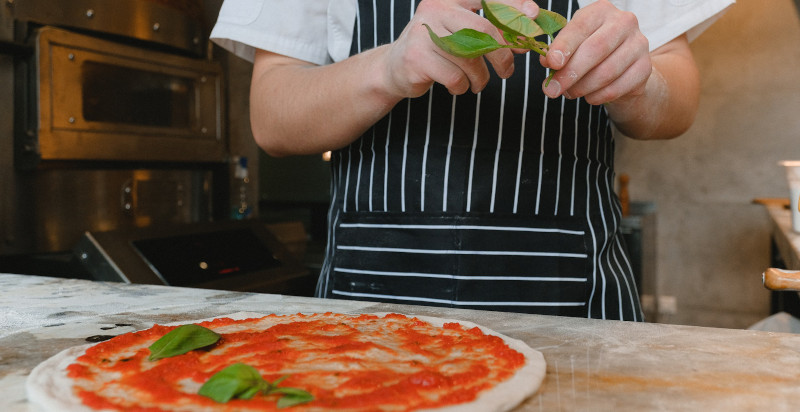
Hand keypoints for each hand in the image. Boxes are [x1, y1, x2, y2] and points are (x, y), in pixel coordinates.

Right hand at [379, 0, 539, 97]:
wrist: (396, 68)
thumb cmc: (437, 50)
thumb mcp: (462, 33)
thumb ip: (490, 33)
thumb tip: (525, 40)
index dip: (513, 5)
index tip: (534, 16)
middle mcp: (435, 9)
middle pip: (482, 30)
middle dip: (502, 55)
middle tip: (507, 72)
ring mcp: (423, 33)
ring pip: (469, 58)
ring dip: (481, 77)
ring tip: (478, 84)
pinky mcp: (416, 58)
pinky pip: (454, 76)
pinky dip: (462, 87)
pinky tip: (458, 86)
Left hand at [539, 0, 650, 104]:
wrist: (623, 66)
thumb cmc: (590, 50)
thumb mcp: (572, 44)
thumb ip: (558, 50)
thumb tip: (547, 61)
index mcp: (601, 11)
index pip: (580, 26)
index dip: (564, 46)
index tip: (551, 63)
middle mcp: (624, 22)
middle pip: (595, 49)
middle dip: (570, 73)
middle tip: (552, 90)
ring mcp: (638, 44)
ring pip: (606, 72)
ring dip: (582, 88)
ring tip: (570, 93)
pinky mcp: (645, 67)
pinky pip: (617, 87)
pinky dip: (598, 96)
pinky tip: (588, 97)